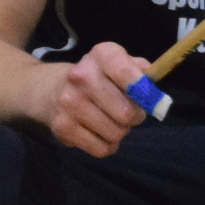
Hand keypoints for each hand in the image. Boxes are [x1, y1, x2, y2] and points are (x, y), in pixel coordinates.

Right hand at [48, 42, 150, 158]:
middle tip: (129, 113)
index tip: (145, 98)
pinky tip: (101, 133)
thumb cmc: (98, 77)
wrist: (52, 89)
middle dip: (135, 117)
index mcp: (101, 55)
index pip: (127, 73)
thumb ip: (142, 71)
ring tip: (112, 121)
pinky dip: (107, 146)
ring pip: (116, 133)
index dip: (144, 91)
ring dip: (120, 132)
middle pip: (127, 112)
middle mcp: (81, 76)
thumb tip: (153, 86)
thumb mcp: (119, 63)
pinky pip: (101, 149)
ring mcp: (69, 103)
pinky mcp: (63, 127)